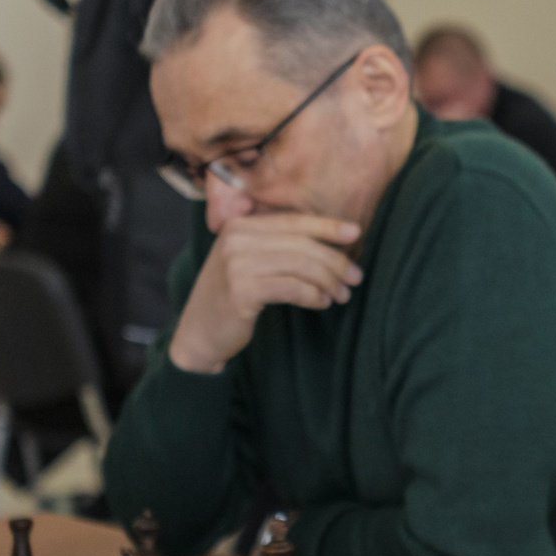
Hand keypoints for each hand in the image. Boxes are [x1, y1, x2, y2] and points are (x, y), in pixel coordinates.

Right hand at [167, 212, 361, 373]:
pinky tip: (322, 303)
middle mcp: (235, 239)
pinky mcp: (240, 291)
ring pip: (299, 265)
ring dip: (328, 281)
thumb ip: (279, 246)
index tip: (355, 232)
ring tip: (342, 294)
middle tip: (356, 277)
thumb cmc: (233, 297)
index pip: (292, 221)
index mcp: (239, 226)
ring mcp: (235, 264)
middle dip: (334, 260)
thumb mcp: (250, 262)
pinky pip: (292, 288)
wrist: (199, 334)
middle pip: (300, 244)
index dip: (326, 225)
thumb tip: (331, 242)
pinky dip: (313, 295)